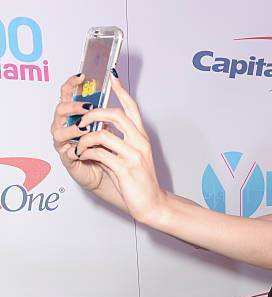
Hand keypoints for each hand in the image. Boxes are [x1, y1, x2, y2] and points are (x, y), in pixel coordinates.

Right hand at [51, 74, 109, 191]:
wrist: (113, 175)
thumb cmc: (110, 150)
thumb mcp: (114, 127)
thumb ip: (111, 111)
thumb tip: (118, 87)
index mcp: (77, 116)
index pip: (68, 94)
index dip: (71, 84)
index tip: (82, 76)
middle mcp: (67, 126)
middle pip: (60, 109)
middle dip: (73, 106)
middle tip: (87, 107)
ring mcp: (65, 142)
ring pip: (58, 130)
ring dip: (73, 127)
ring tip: (86, 128)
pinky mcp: (67, 158)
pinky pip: (66, 151)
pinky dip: (76, 147)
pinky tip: (84, 146)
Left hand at [73, 74, 166, 224]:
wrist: (152, 203)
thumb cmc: (139, 181)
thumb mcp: (132, 157)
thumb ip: (118, 142)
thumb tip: (98, 131)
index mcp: (142, 137)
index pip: (132, 108)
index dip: (121, 92)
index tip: (111, 78)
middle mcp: (140, 143)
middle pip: (116, 115)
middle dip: (93, 114)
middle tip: (82, 121)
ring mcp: (133, 155)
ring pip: (103, 134)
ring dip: (85, 137)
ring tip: (80, 145)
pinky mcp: (125, 169)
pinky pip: (99, 153)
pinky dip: (86, 153)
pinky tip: (83, 156)